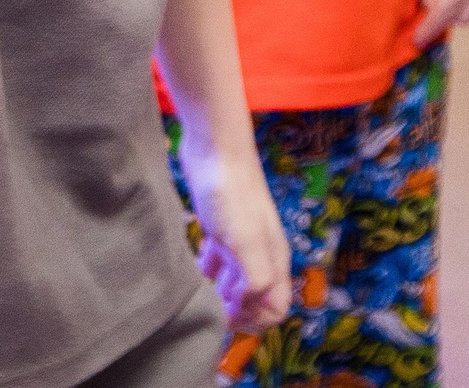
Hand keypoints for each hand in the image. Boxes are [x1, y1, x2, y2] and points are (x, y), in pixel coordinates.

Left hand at [177, 136, 290, 332]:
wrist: (215, 148)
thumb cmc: (232, 196)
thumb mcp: (246, 243)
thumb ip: (255, 281)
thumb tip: (244, 307)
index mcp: (274, 260)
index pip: (277, 309)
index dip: (254, 321)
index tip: (226, 317)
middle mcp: (261, 255)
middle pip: (257, 300)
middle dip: (235, 312)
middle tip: (208, 309)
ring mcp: (241, 242)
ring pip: (236, 283)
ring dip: (219, 296)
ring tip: (196, 296)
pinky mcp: (220, 230)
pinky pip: (218, 264)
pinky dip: (207, 276)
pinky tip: (191, 274)